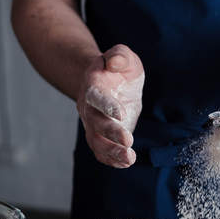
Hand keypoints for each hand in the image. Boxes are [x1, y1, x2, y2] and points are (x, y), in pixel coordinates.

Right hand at [76, 44, 144, 167]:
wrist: (107, 81)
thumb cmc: (118, 68)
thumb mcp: (123, 55)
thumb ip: (119, 56)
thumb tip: (115, 62)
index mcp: (93, 86)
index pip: (96, 98)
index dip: (107, 106)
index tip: (121, 114)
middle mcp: (89, 107)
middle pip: (96, 123)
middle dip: (111, 134)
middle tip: (128, 141)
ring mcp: (93, 124)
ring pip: (97, 141)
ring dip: (112, 152)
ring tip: (130, 158)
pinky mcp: (101, 136)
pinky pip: (101, 151)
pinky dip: (111, 159)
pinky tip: (126, 163)